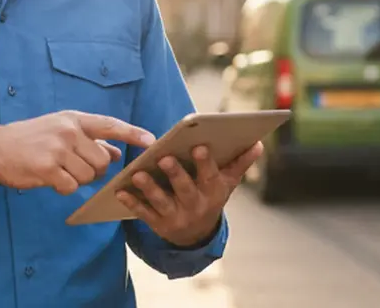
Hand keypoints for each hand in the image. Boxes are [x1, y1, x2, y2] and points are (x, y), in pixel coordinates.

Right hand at [0, 110, 156, 194]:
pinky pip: (71, 187)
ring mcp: (58, 149)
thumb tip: (115, 152)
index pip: (110, 125)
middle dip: (94, 171)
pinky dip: (63, 188)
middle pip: (102, 161)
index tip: (151, 141)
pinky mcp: (47, 168)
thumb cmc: (31, 139)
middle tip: (75, 168)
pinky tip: (50, 178)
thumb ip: (89, 140)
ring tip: (59, 171)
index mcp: (74, 119)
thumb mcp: (61, 131)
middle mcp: (68, 131)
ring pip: (88, 176)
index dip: (132, 133)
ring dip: (78, 180)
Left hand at [115, 142, 262, 247]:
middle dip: (175, 174)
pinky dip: (132, 203)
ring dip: (150, 189)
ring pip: (162, 202)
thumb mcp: (227, 183)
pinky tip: (121, 192)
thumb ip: (240, 163)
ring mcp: (176, 217)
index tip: (198, 146)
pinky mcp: (159, 224)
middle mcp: (196, 206)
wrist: (197, 235)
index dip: (205, 163)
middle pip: (185, 190)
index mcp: (213, 192)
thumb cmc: (211, 197)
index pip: (210, 176)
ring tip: (138, 174)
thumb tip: (258, 143)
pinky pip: (144, 214)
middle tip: (164, 158)